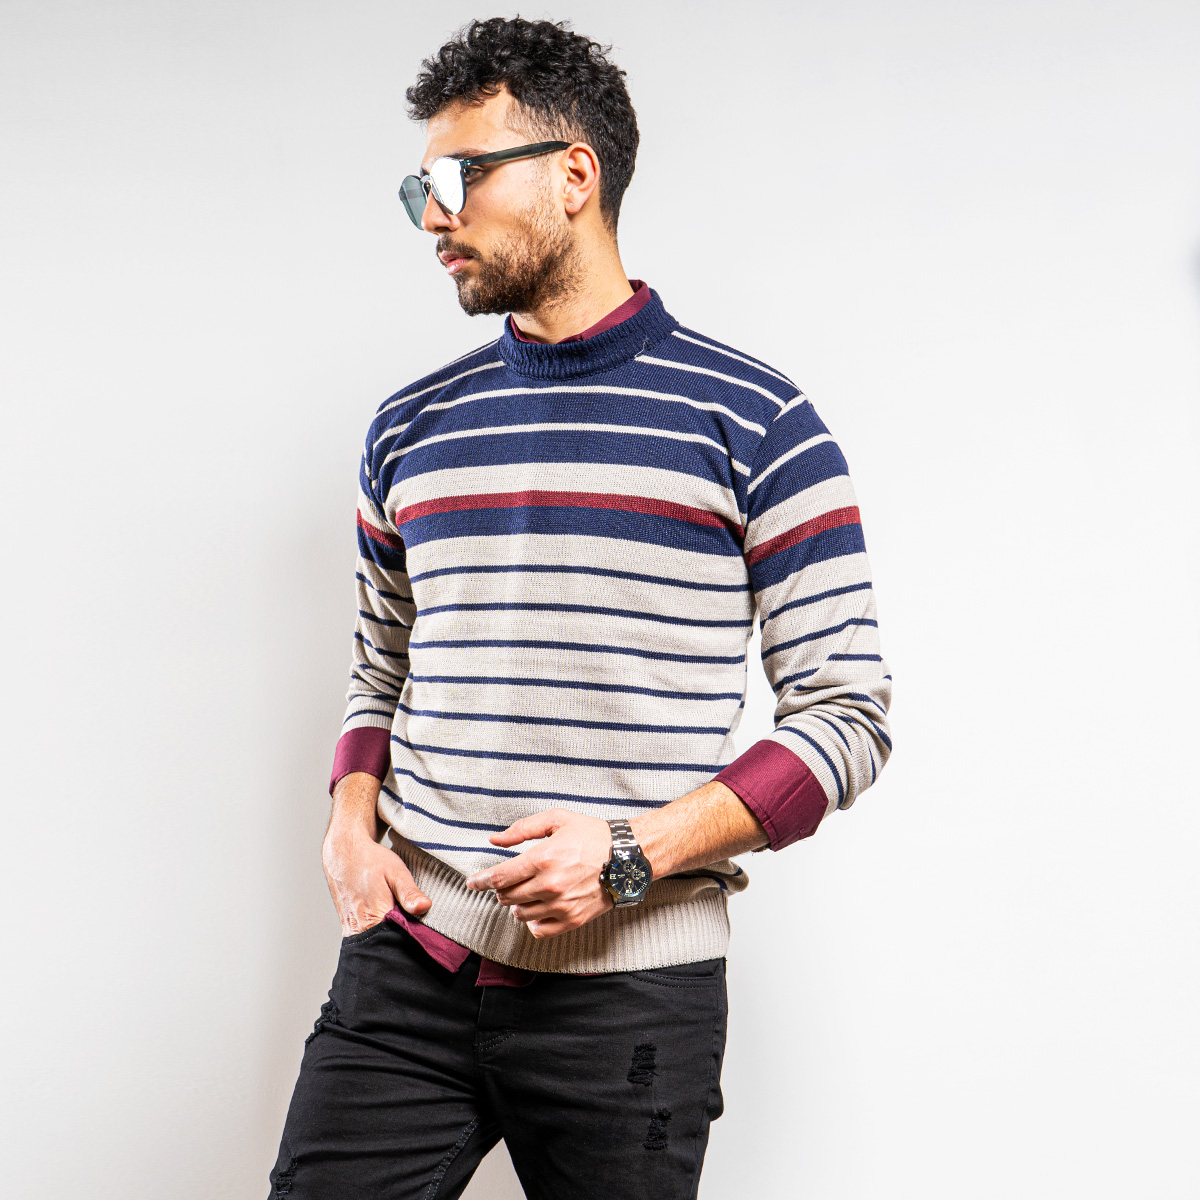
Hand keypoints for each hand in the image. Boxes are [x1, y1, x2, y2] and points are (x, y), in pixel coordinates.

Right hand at [321, 827, 430, 936]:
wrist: (344, 853)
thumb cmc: (370, 861)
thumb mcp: (395, 872)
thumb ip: (409, 893)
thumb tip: (425, 907)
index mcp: (374, 918)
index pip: (399, 942)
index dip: (415, 941)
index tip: (427, 935)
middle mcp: (360, 930)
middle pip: (388, 947)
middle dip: (404, 942)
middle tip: (416, 927)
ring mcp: (352, 932)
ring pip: (378, 944)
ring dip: (392, 938)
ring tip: (402, 922)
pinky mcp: (349, 929)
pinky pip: (368, 939)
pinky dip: (380, 934)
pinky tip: (389, 922)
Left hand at [463, 808, 614, 938]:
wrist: (627, 858)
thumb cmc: (592, 835)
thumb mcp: (557, 820)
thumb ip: (522, 829)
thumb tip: (494, 840)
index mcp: (543, 858)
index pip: (499, 877)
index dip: (481, 881)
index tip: (472, 882)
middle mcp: (550, 885)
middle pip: (507, 897)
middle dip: (501, 889)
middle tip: (508, 881)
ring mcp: (561, 905)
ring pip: (520, 914)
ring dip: (516, 904)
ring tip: (526, 892)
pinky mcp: (572, 920)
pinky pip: (539, 930)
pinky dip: (532, 921)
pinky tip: (537, 909)